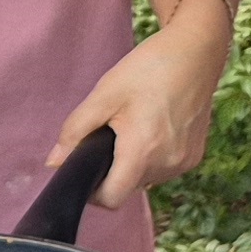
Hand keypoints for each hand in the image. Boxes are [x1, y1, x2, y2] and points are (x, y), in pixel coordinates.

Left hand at [50, 0, 228, 210]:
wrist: (196, 51)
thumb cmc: (149, 69)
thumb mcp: (104, 94)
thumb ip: (75, 131)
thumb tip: (54, 163)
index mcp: (142, 152)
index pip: (111, 199)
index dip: (92, 191)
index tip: (87, 167)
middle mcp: (167, 165)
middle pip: (127, 186)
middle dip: (113, 168)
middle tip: (111, 132)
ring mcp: (184, 162)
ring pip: (145, 178)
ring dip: (134, 162)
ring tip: (135, 125)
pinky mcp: (195, 156)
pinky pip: (164, 168)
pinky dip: (153, 156)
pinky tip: (154, 126)